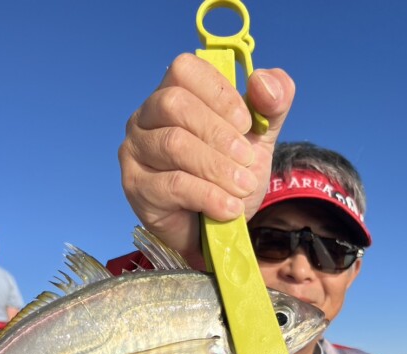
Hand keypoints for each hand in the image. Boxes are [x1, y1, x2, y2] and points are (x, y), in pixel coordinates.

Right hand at [118, 53, 294, 267]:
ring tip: (243, 187)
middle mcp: (145, 117)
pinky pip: (172, 184)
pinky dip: (208, 196)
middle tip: (247, 160)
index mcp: (173, 94)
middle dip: (219, 134)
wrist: (217, 231)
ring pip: (174, 144)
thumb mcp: (258, 138)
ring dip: (217, 167)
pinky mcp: (136, 187)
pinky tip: (229, 208)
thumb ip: (271, 104)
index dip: (218, 92)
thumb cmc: (229, 177)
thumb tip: (264, 81)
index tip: (246, 123)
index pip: (184, 70)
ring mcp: (135, 152)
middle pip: (175, 104)